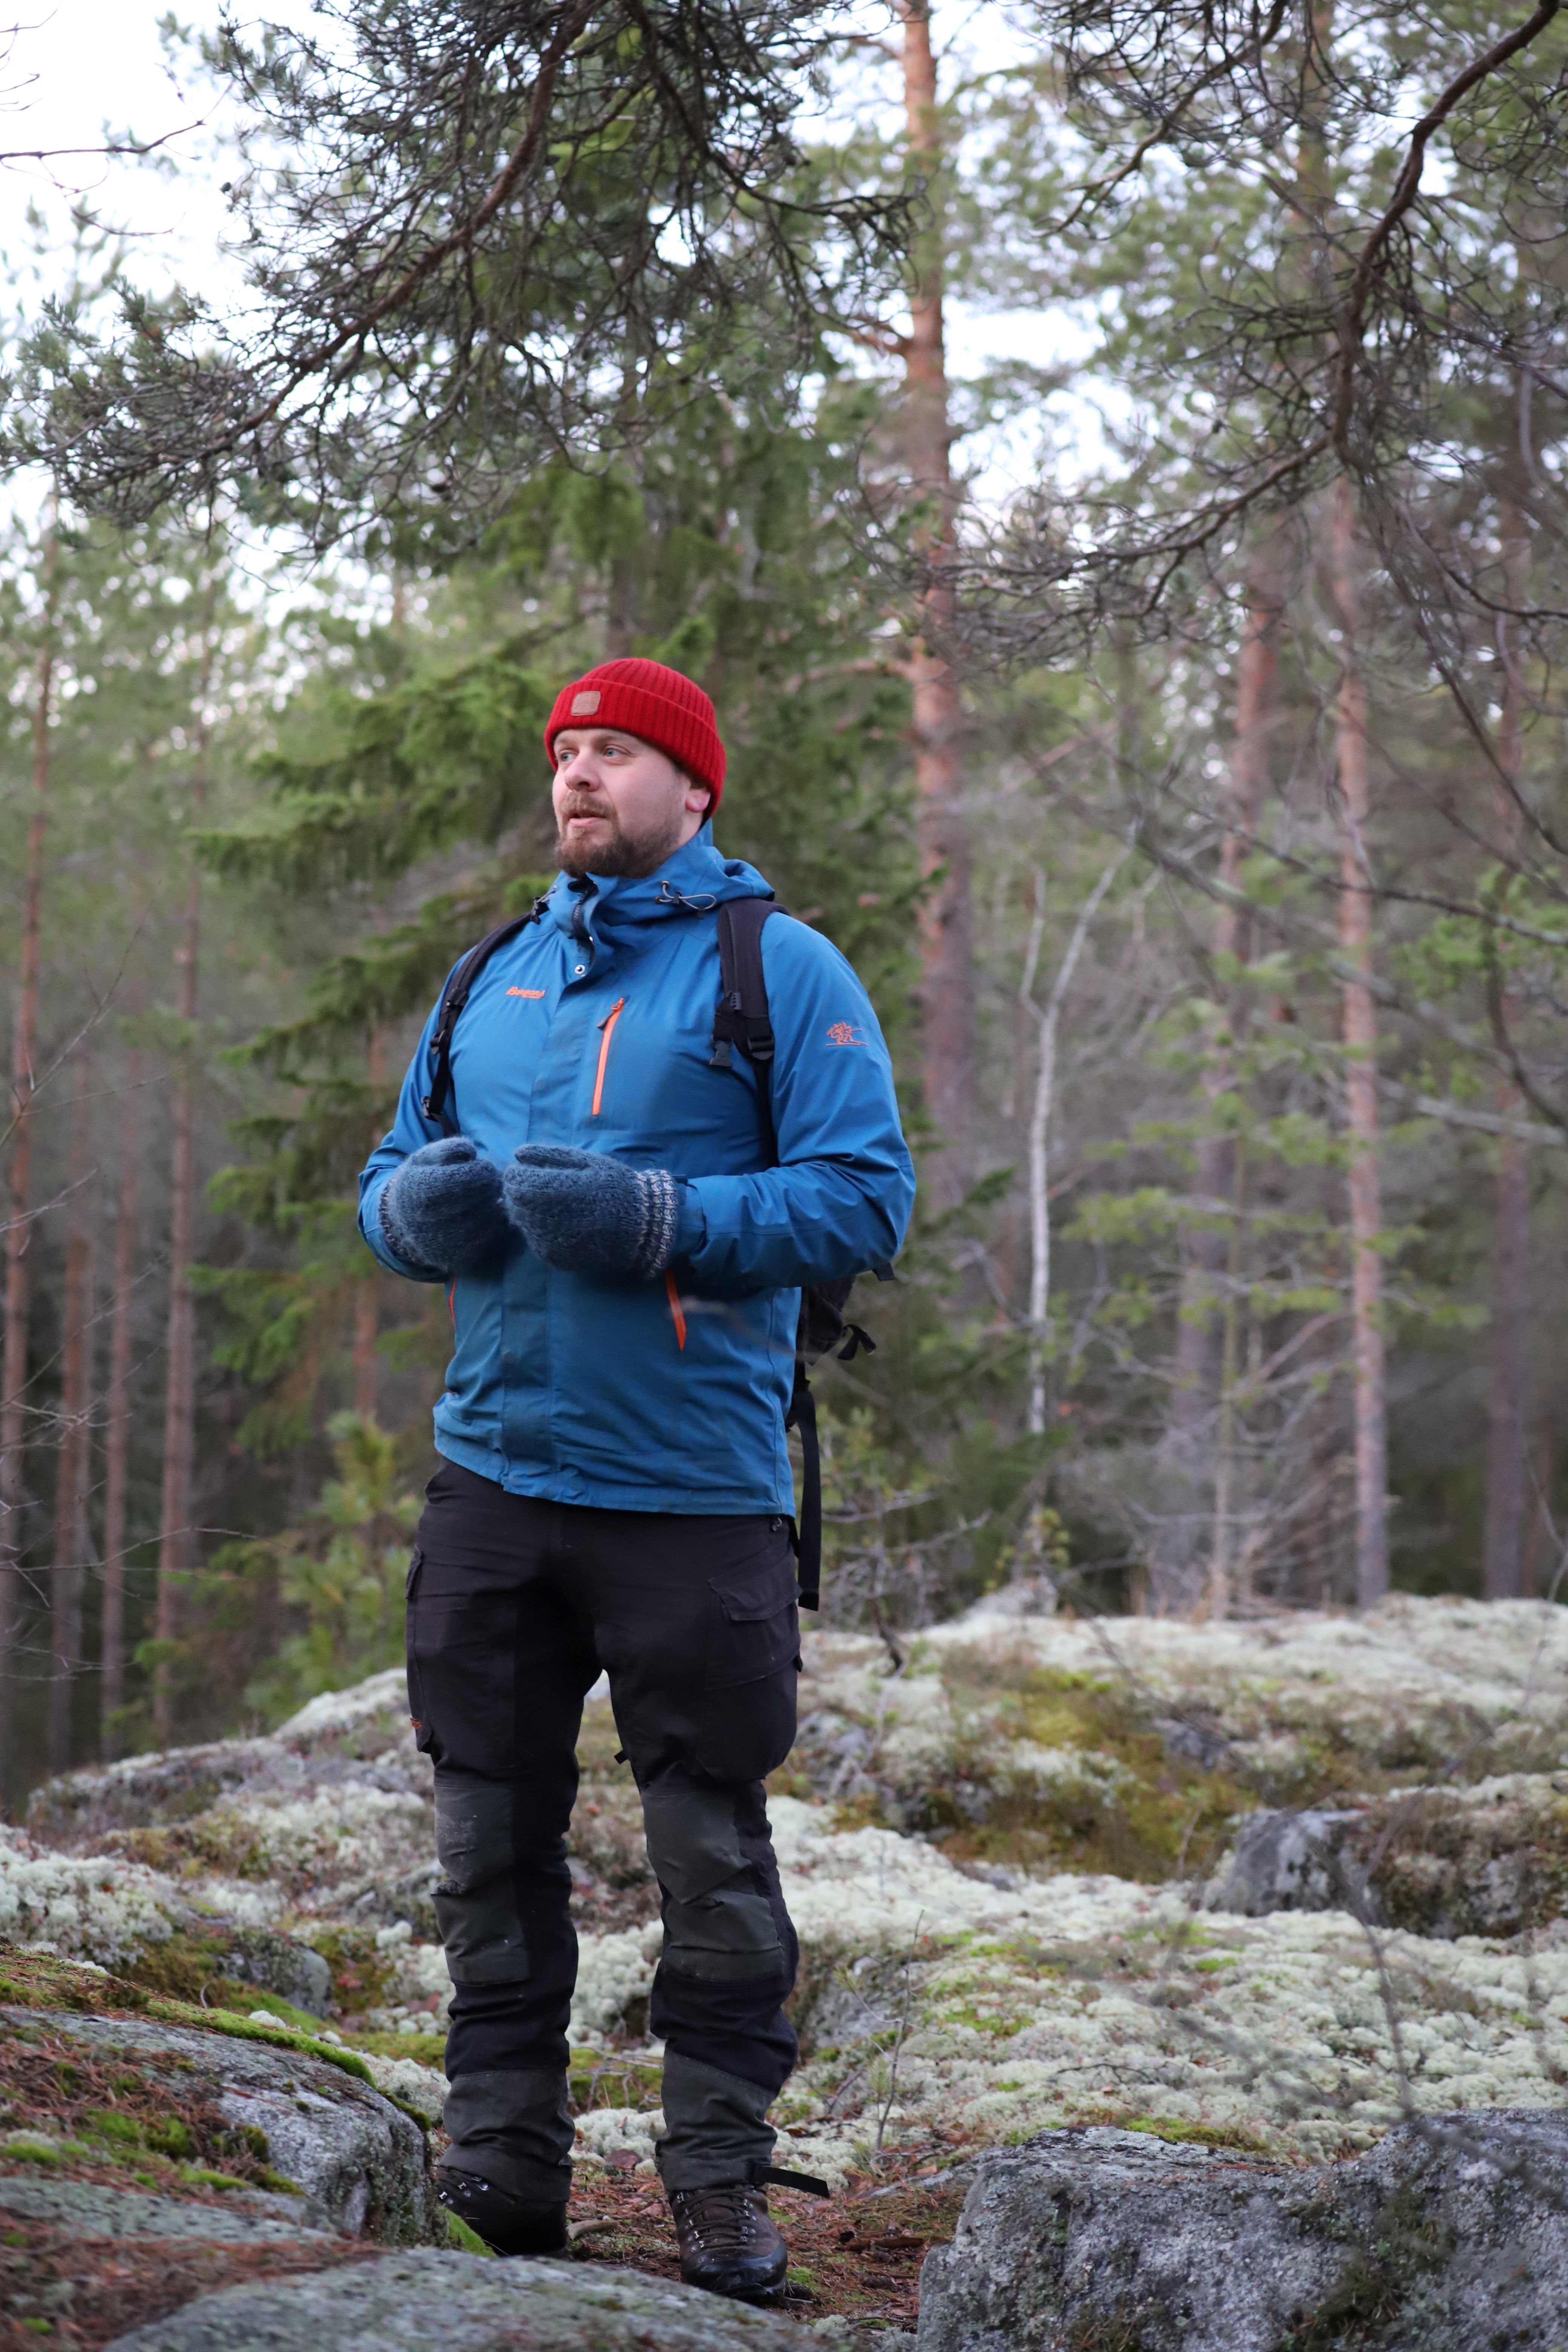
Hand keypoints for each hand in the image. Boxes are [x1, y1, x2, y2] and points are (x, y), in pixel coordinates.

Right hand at [379, 1136, 507, 1273]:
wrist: (401, 1224)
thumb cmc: (417, 1183)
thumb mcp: (423, 1159)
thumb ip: (447, 1149)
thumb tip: (471, 1151)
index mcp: (421, 1190)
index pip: (467, 1177)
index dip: (482, 1170)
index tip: (483, 1167)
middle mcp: (430, 1220)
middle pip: (480, 1199)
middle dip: (490, 1187)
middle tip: (491, 1182)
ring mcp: (444, 1243)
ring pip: (487, 1220)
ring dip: (494, 1206)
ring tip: (488, 1198)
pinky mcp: (456, 1259)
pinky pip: (487, 1240)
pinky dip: (492, 1226)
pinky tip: (485, 1216)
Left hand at [503, 1144, 681, 1279]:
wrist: (644, 1228)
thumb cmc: (616, 1187)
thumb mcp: (588, 1161)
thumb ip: (549, 1155)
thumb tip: (516, 1153)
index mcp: (557, 1191)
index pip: (515, 1182)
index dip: (516, 1174)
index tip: (527, 1171)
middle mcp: (549, 1220)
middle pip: (514, 1203)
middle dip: (519, 1193)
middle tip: (539, 1187)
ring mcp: (551, 1243)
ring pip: (522, 1223)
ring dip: (528, 1212)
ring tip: (552, 1205)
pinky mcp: (556, 1260)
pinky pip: (534, 1242)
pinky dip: (539, 1230)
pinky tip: (560, 1223)